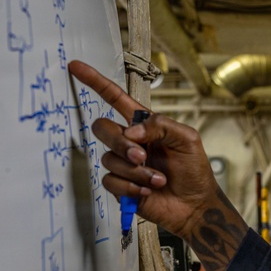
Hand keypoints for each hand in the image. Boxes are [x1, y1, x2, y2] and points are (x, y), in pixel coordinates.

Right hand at [68, 60, 247, 270]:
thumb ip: (160, 125)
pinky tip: (148, 190)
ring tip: (157, 179)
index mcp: (144, 125)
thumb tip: (130, 132)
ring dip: (136, 170)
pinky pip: (111, 180)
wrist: (195, 204)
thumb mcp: (186, 138)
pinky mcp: (120, 186)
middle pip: (102, 128)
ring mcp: (123, 164)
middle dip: (120, 142)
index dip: (95, 82)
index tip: (76, 67)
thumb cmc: (194, 169)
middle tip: (142, 155)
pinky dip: (131, 186)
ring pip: (109, 159)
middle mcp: (129, 141)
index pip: (114, 98)